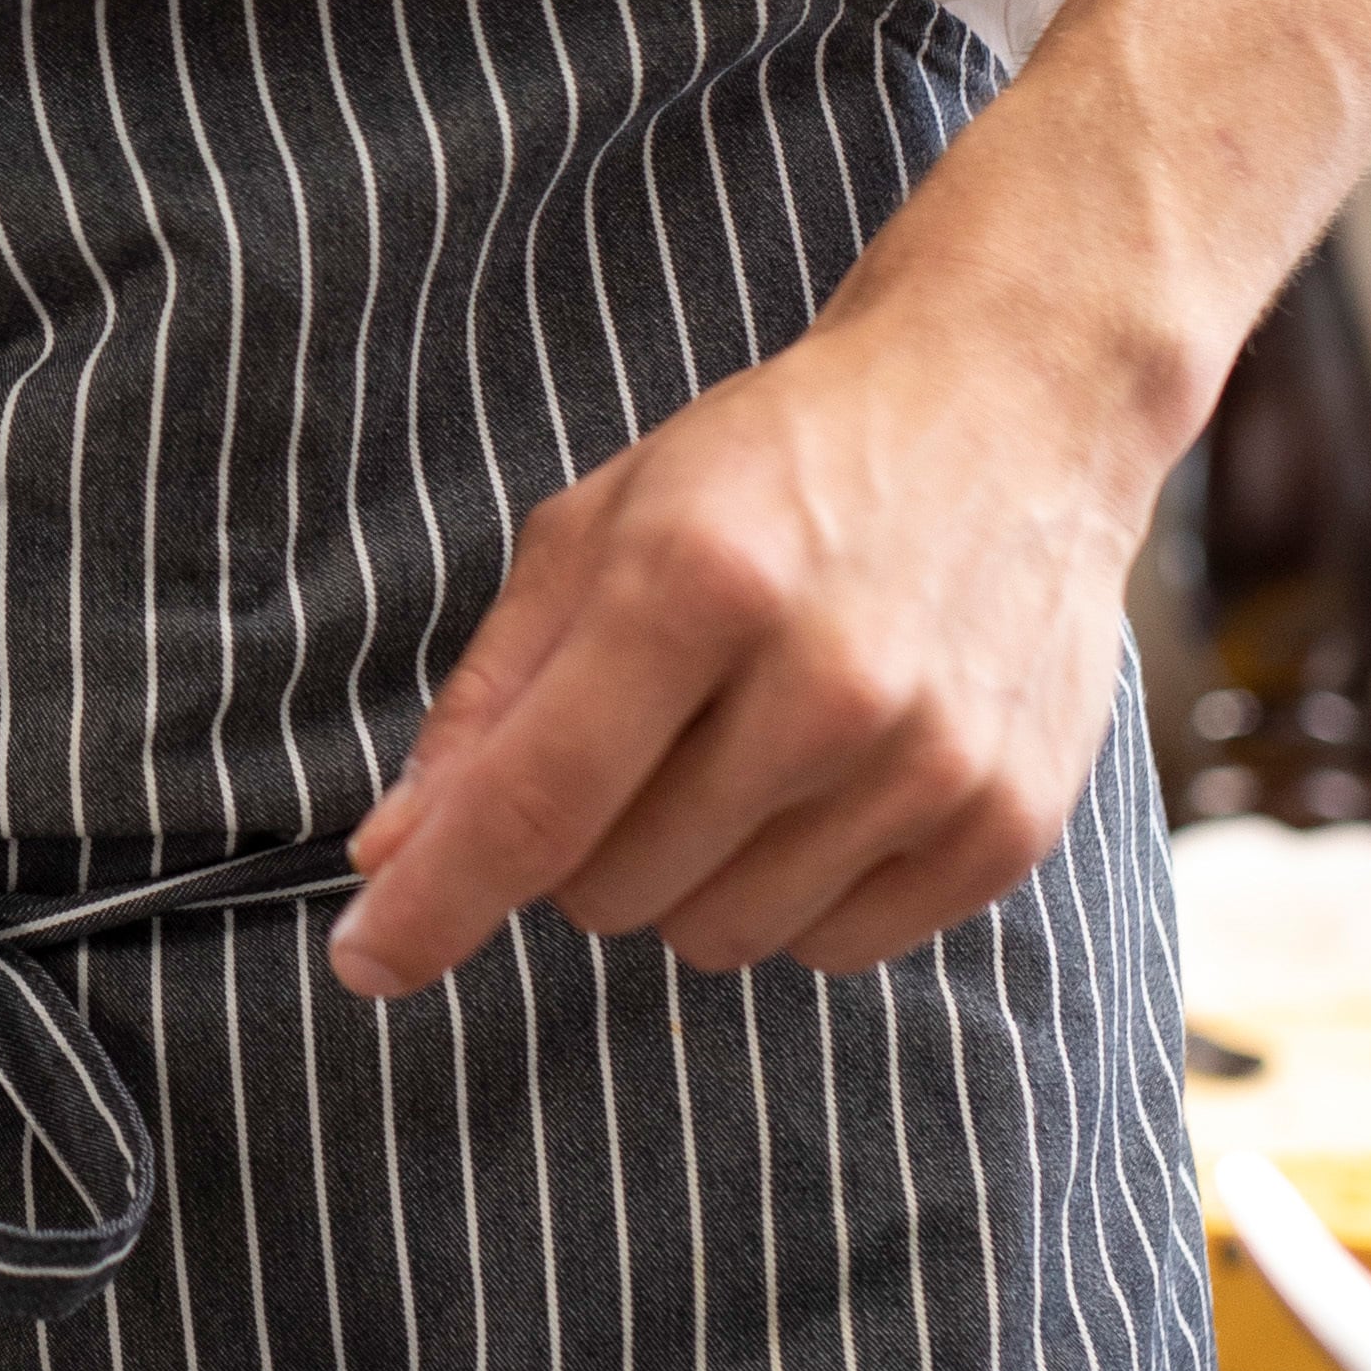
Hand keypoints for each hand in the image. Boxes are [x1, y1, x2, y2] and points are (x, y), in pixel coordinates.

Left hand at [321, 277, 1160, 1002]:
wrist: (1006, 408)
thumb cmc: (776, 465)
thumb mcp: (601, 528)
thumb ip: (490, 697)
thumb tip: (391, 852)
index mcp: (693, 580)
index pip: (533, 802)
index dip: (435, 902)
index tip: (364, 962)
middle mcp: (821, 682)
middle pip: (610, 888)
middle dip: (576, 845)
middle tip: (630, 738)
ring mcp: (928, 763)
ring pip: (717, 935)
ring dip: (685, 875)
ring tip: (734, 747)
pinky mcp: (1005, 825)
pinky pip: (835, 950)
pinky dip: (795, 894)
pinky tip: (823, 783)